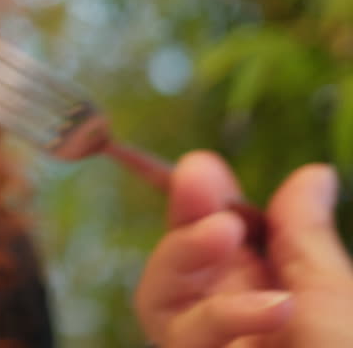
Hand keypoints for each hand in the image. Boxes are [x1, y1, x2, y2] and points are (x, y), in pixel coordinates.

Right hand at [134, 151, 352, 346]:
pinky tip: (274, 307)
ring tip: (224, 229)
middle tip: (196, 176)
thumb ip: (305, 237)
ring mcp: (207, 342)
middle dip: (183, 215)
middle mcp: (227, 313)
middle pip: (175, 259)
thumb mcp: (336, 294)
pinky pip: (187, 334)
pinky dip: (227, 315)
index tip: (201, 165)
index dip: (202, 199)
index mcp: (262, 288)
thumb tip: (314, 172)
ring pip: (159, 295)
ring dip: (185, 252)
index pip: (212, 232)